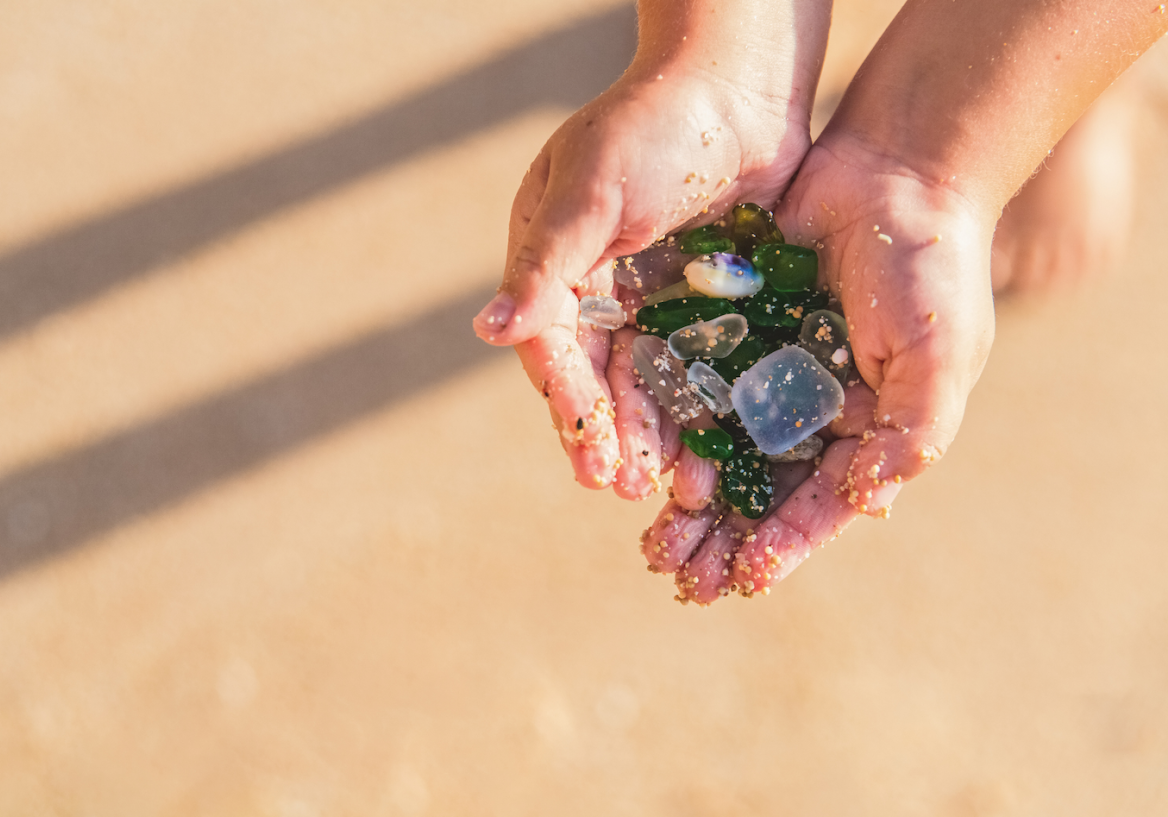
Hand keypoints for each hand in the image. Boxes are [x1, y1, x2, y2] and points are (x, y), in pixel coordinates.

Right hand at [474, 63, 815, 496]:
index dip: (568, 402)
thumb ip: (544, 264)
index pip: (551, 347)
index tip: (588, 456)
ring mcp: (652, 296)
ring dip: (650, 432)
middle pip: (595, 375)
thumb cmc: (655, 125)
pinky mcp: (703, 300)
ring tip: (664, 486)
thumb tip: (488, 332)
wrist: (741, 86)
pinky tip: (710, 446)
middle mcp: (596, 286)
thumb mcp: (592, 191)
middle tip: (618, 489)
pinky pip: (697, 363)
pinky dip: (699, 404)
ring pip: (645, 379)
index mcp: (553, 260)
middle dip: (605, 432)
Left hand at [646, 132, 996, 600]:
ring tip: (654, 541)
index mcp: (868, 429)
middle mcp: (814, 411)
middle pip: (760, 490)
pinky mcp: (732, 333)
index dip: (784, 544)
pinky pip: (695, 387)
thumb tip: (866, 503)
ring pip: (719, 450)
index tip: (744, 577)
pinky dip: (671, 426)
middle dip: (722, 537)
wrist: (895, 168)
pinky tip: (643, 461)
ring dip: (689, 499)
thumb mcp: (938, 357)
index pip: (820, 504)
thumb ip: (911, 434)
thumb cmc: (932, 268)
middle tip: (679, 577)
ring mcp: (770, 372)